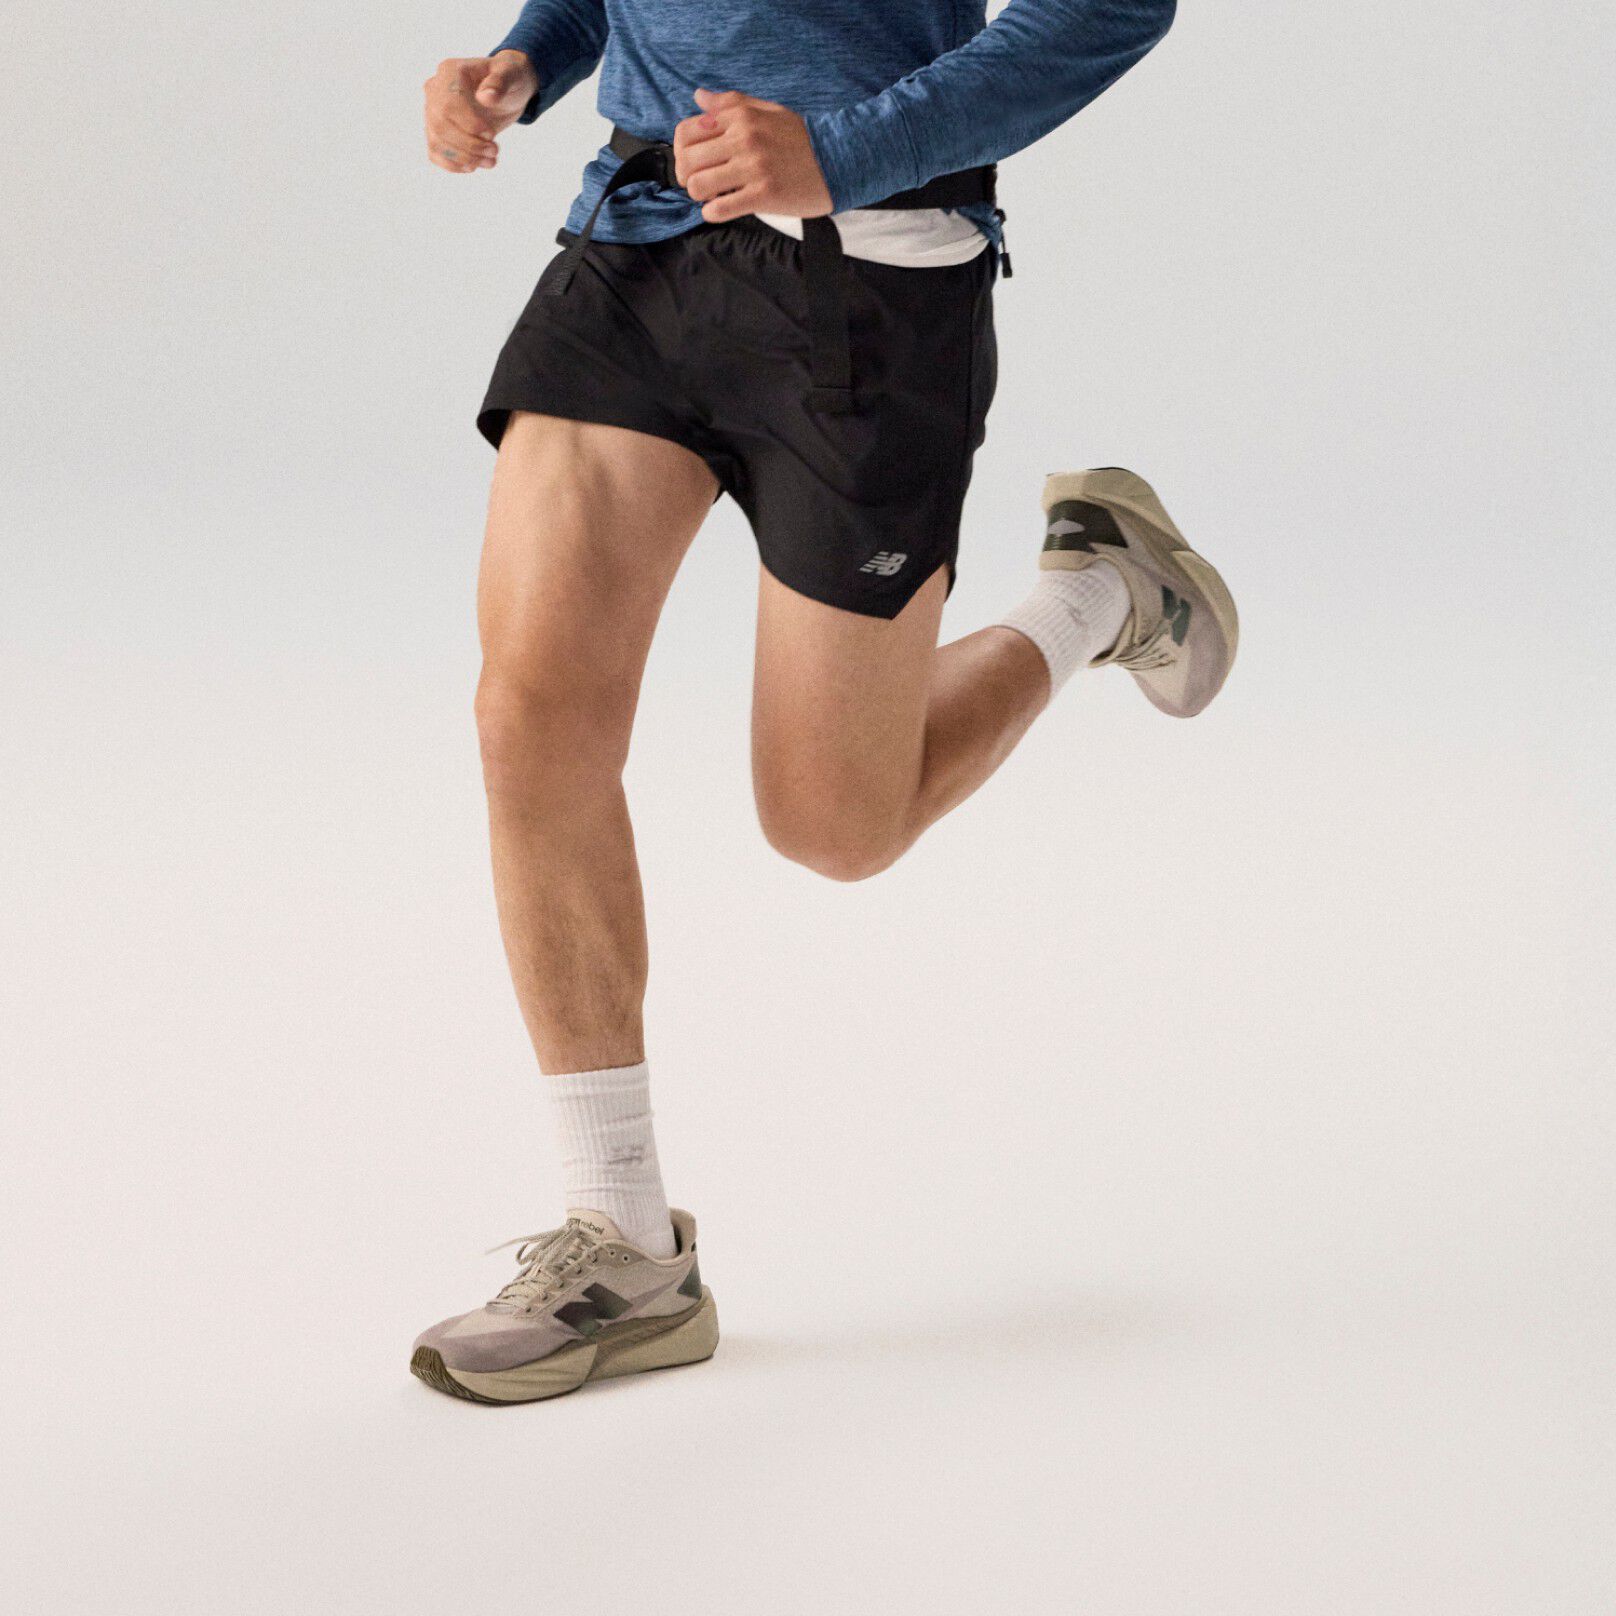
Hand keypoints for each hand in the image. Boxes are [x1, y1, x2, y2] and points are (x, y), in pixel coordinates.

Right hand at [423, 52, 537, 172]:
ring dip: (464, 158)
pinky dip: (453, 165)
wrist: (506, 92)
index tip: (491, 134)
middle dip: (469, 145)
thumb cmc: (508, 78)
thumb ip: (500, 82)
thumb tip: (485, 97)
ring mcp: (432, 111)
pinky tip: (473, 166)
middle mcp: (435, 90)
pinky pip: (435, 153)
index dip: (469, 124)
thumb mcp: (511, 74)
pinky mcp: (437, 131)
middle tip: (494, 150)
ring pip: (437, 142)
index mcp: (449, 72)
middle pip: (440, 126)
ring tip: (490, 161)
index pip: (448, 104)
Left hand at [673, 89, 833, 222]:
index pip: (686, 132)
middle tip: (700, 184)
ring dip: (699, 196)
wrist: (839, 160)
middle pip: (687, 160)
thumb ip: (731, 104)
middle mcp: (744, 138)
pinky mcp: (763, 195)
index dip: (681, 151)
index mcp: (740, 116)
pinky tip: (721, 210)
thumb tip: (699, 97)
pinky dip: (713, 214)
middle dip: (686, 177)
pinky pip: (720, 209)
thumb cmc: (802, 139)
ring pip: (698, 185)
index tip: (693, 162)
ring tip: (712, 197)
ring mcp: (753, 168)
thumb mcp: (767, 110)